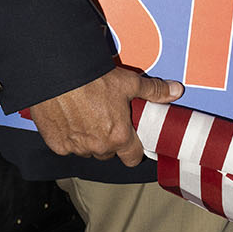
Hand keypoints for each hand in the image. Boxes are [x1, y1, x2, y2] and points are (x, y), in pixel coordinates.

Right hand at [28, 66, 182, 166]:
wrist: (59, 73)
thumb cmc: (94, 79)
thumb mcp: (130, 83)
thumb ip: (154, 91)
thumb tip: (176, 90)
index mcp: (119, 137)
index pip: (132, 158)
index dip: (133, 149)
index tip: (131, 140)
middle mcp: (98, 147)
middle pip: (108, 154)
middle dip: (109, 142)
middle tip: (105, 121)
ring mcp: (76, 147)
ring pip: (87, 151)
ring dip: (88, 141)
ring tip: (86, 118)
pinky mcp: (56, 144)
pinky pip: (66, 147)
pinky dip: (67, 138)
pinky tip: (68, 120)